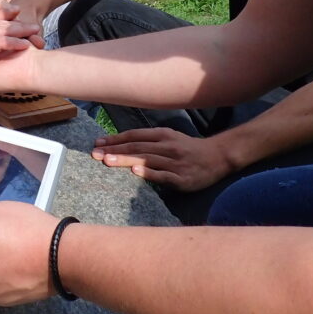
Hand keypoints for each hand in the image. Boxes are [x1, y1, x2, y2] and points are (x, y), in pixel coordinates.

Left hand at [92, 127, 232, 191]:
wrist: (218, 156)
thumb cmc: (188, 148)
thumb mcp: (169, 138)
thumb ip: (149, 141)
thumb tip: (122, 144)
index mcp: (162, 135)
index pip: (134, 136)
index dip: (115, 139)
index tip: (97, 143)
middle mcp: (167, 147)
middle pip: (136, 148)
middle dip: (114, 150)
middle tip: (94, 154)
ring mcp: (174, 162)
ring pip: (146, 159)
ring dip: (125, 160)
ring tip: (107, 161)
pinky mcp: (181, 178)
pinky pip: (163, 175)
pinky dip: (149, 173)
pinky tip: (135, 172)